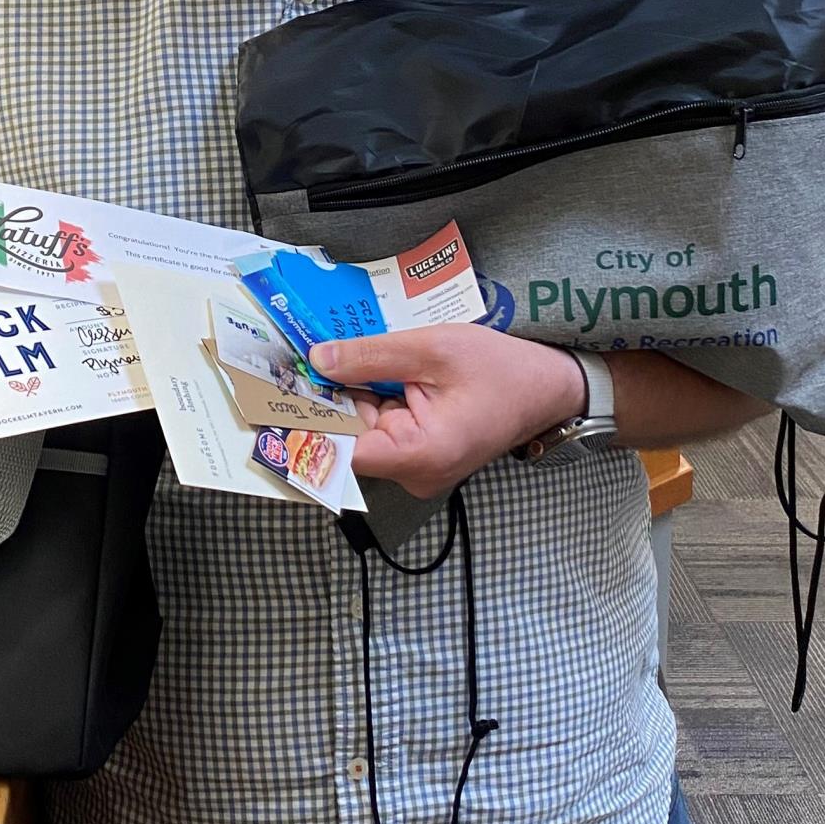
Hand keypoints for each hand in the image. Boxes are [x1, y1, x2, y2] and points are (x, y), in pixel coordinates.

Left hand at [310, 326, 585, 500]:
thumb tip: (318, 360)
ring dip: (347, 396)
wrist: (550, 388)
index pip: (342, 449)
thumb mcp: (434, 349)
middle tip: (290, 358)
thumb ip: (372, 356)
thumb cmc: (502, 369)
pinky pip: (383, 429)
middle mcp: (414, 474)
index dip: (307, 419)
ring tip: (321, 355)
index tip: (274, 392)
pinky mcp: (421, 455)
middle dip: (324, 398)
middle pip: (349, 439)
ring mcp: (417, 469)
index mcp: (419, 455)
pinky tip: (356, 368)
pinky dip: (370, 400)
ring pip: (364, 431)